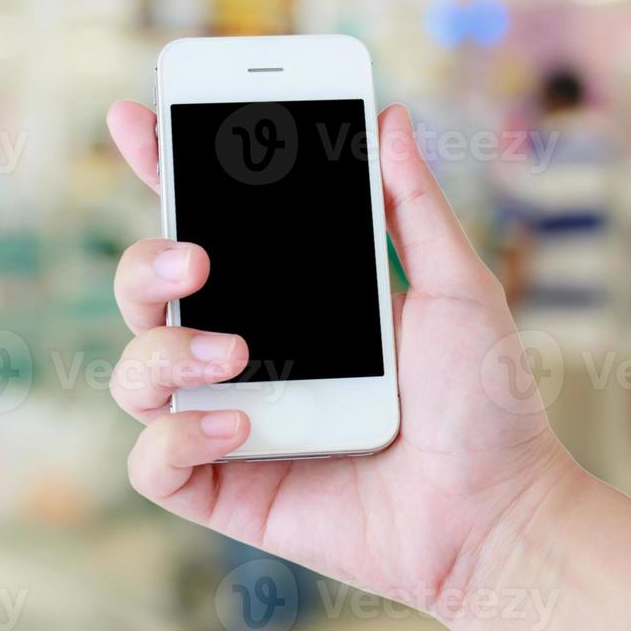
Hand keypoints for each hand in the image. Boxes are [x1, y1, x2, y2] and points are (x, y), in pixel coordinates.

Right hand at [105, 100, 579, 616]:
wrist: (496, 512)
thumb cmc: (482, 401)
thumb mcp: (457, 286)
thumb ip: (414, 205)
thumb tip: (391, 118)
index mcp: (283, 293)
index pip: (203, 221)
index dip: (160, 169)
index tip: (138, 117)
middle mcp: (240, 349)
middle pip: (143, 292)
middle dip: (144, 263)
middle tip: (195, 260)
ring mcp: (225, 417)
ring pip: (135, 373)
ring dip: (167, 353)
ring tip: (235, 354)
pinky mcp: (222, 485)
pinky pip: (154, 460)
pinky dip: (179, 437)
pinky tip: (241, 427)